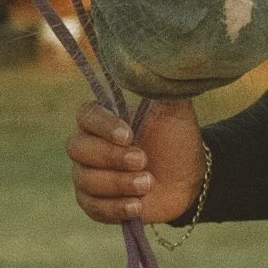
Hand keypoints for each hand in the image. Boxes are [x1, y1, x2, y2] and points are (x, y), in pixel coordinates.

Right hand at [67, 96, 205, 226]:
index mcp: (102, 119)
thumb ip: (162, 86)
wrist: (188, 179)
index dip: (102, 126)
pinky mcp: (95, 203)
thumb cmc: (177, 140)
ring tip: (149, 183)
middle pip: (78, 150)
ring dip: (119, 184)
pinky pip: (93, 208)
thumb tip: (155, 60)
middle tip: (143, 159)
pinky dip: (116, 208)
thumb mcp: (175, 110)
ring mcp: (88, 176)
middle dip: (112, 158)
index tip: (129, 135)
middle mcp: (88, 146)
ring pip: (86, 181)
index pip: (85, 115)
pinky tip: (138, 205)